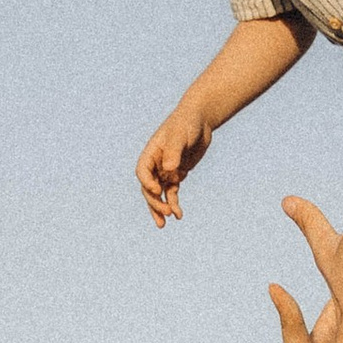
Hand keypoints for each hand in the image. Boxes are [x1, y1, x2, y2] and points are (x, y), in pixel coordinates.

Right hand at [137, 100, 214, 225]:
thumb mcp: (181, 134)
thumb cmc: (187, 122)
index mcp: (151, 153)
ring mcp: (165, 170)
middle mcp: (155, 163)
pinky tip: (178, 215)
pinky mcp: (176, 175)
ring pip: (159, 194)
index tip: (158, 190)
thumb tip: (170, 170)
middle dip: (155, 201)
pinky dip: (174, 203)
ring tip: (166, 222)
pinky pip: (172, 192)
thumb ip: (174, 150)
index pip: (142, 172)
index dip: (148, 183)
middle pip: (149, 187)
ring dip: (161, 208)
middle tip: (166, 213)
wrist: (200, 120)